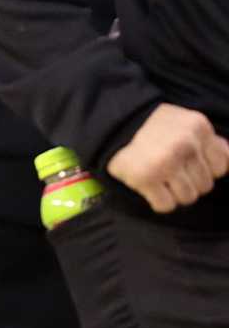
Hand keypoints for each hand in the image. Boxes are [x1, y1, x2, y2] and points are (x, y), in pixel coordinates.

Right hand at [107, 104, 228, 213]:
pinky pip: (165, 206)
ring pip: (187, 198)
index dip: (204, 168)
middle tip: (168, 169)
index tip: (187, 162)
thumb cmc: (152, 126)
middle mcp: (185, 144)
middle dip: (188, 181)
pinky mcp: (145, 178)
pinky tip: (148, 186)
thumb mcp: (184, 122)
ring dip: (173, 192)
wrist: (110, 125)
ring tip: (158, 177)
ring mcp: (165, 162)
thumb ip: (208, 140)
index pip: (221, 167)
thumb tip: (228, 154)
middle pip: (205, 186)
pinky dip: (157, 200)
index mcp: (198, 128)